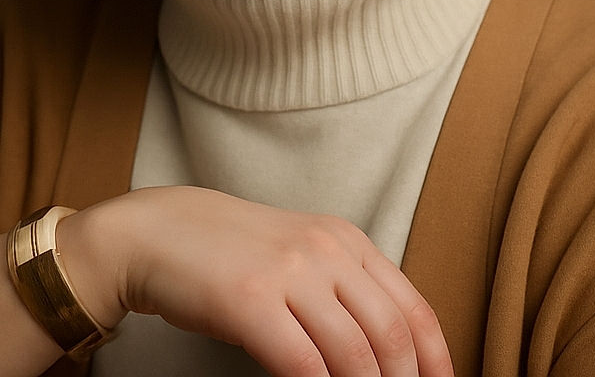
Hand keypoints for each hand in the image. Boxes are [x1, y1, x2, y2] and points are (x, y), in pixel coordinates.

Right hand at [60, 187, 453, 376]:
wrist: (160, 231)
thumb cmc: (231, 252)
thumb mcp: (299, 253)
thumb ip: (342, 288)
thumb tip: (388, 353)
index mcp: (344, 238)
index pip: (412, 307)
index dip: (435, 361)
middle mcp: (324, 248)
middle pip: (391, 334)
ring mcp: (288, 271)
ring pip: (353, 354)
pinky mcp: (250, 298)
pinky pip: (302, 364)